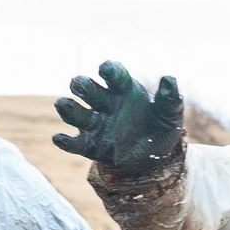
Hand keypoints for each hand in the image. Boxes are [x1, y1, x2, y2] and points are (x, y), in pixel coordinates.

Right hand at [54, 63, 185, 177]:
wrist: (155, 160)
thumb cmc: (160, 129)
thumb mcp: (171, 116)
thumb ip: (170, 99)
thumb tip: (169, 79)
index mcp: (124, 90)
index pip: (114, 75)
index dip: (109, 70)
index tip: (105, 69)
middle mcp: (106, 104)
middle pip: (90, 91)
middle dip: (83, 86)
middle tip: (78, 84)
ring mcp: (97, 125)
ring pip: (78, 114)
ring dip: (68, 109)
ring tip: (62, 104)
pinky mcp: (93, 146)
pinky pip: (77, 144)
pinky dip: (66, 142)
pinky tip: (58, 138)